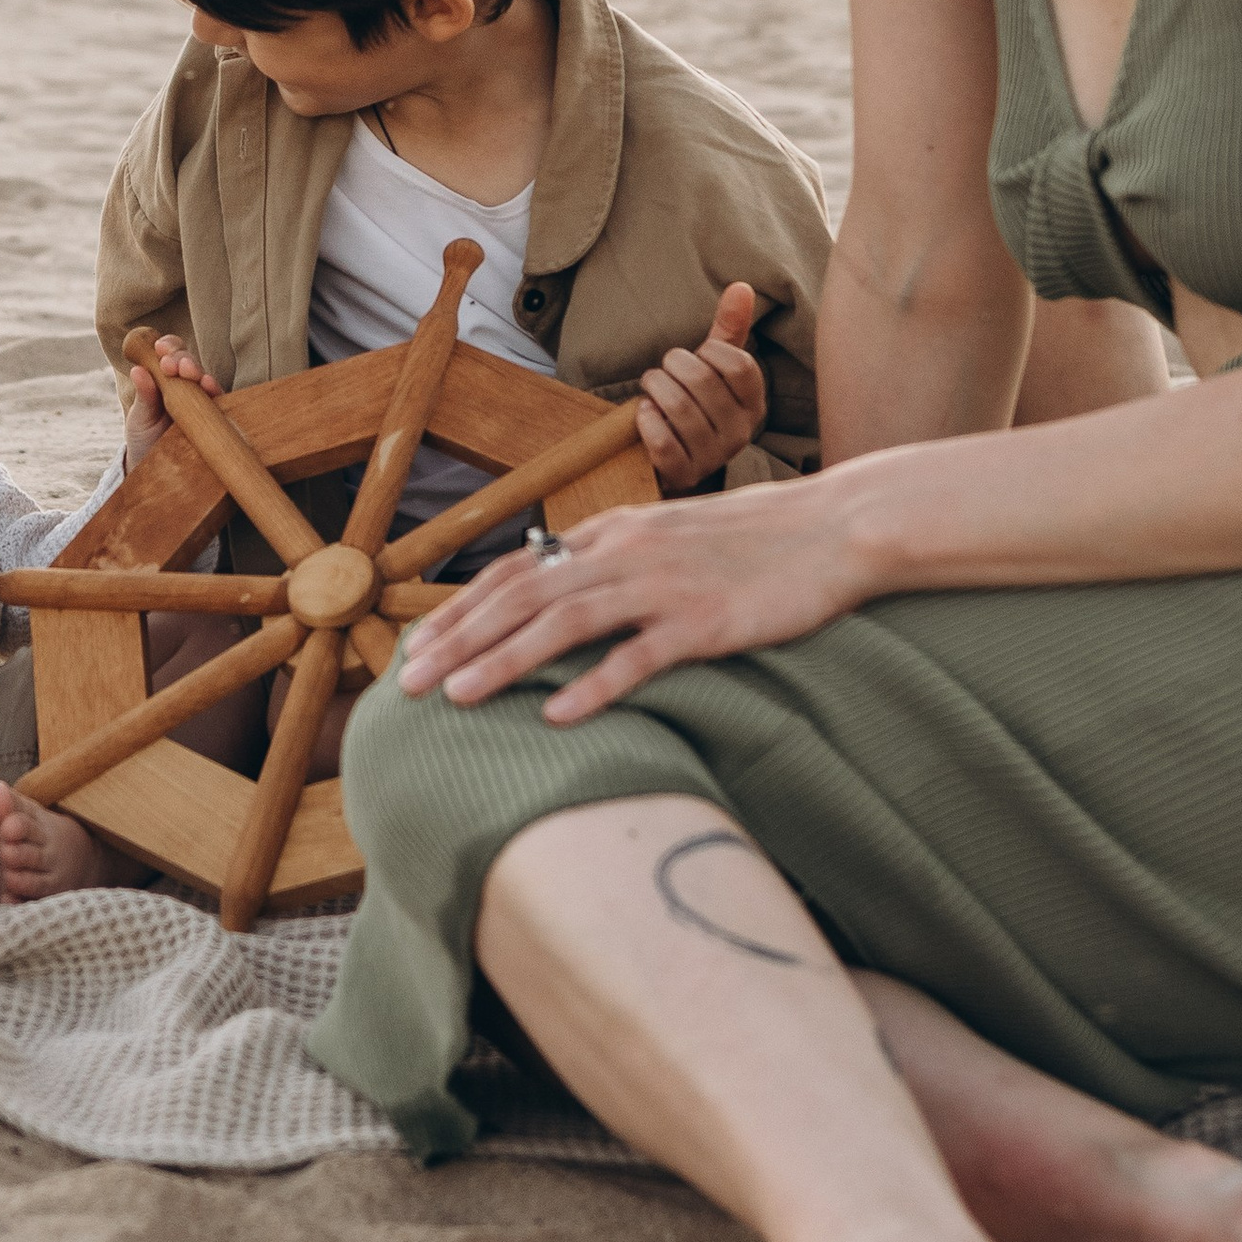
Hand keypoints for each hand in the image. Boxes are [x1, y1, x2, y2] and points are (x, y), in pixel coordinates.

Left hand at [122, 332, 222, 471]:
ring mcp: (203, 402)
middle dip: (182, 357)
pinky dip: (216, 391)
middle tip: (170, 363)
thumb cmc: (145, 437)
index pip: (171, 354)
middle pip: (190, 362)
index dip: (168, 346)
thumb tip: (137, 370)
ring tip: (188, 371)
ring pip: (206, 378)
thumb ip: (143, 396)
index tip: (159, 348)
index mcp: (167, 378)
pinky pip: (220, 402)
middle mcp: (188, 386)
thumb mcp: (139, 417)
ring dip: (198, 371)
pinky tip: (209, 386)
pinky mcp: (216, 420)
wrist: (155, 469)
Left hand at [395, 474, 867, 722]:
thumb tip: (558, 593)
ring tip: (457, 698)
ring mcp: (664, 586)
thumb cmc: (754, 542)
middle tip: (407, 684)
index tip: (415, 648)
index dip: (460, 610)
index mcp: (612, 534)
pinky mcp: (706, 620)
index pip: (516, 572)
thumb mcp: (669, 539)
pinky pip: (639, 655)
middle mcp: (625, 553)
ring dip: (503, 660)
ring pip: (564, 622)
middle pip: (521, 597)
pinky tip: (555, 715)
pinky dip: (594, 685)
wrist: (834, 527)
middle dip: (458, 640)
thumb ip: (614, 562)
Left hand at [639, 281, 766, 492]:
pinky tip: (644, 414)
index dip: (710, 351)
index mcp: (754, 405)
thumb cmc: (696, 405)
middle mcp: (740, 434)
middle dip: (672, 365)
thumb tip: (741, 286)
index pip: (740, 365)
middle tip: (664, 370)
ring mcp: (712, 457)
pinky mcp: (683, 474)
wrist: (674, 460)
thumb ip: (728, 330)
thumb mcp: (714, 369)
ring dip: (654, 388)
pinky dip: (645, 420)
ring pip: (678, 407)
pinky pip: (661, 441)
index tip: (698, 355)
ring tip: (652, 388)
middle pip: (702, 381)